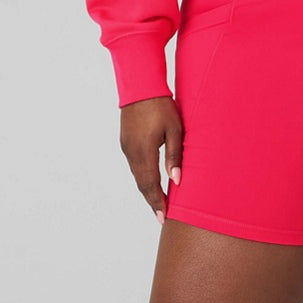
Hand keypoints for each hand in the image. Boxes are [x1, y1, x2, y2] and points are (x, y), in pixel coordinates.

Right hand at [119, 95, 183, 223]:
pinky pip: (134, 166)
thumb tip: (176, 180)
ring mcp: (127, 147)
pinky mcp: (126, 142)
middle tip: (161, 216)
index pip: (150, 184)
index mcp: (143, 151)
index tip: (163, 216)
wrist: (140, 86)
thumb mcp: (174, 130)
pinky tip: (150, 182)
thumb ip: (174, 156)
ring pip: (137, 176)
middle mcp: (132, 152)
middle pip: (141, 184)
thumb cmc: (161, 106)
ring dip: (147, 190)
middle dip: (152, 200)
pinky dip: (142, 177)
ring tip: (158, 203)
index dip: (157, 201)